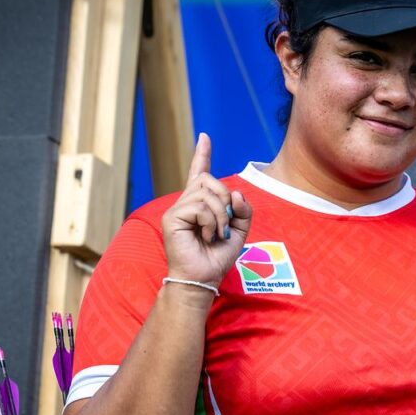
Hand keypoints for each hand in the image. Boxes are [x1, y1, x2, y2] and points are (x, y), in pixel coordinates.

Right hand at [162, 133, 252, 286]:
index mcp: (200, 204)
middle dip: (225, 200)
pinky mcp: (171, 217)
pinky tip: (205, 236)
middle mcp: (185, 202)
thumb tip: (237, 193)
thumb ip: (243, 210)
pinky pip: (200, 207)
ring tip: (215, 234)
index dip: (202, 154)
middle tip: (224, 225)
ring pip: (207, 193)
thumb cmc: (217, 257)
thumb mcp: (239, 231)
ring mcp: (176, 209)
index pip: (199, 172)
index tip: (205, 136)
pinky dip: (211, 222)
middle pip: (209, 179)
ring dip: (220, 215)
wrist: (203, 278)